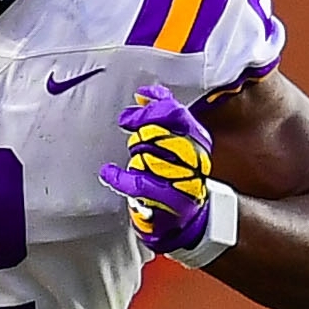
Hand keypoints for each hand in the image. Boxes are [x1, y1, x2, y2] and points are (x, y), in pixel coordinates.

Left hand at [99, 85, 214, 255]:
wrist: (187, 214)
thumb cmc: (178, 175)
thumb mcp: (176, 139)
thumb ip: (162, 115)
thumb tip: (145, 95)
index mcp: (198, 139)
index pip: (176, 113)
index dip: (152, 107)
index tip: (136, 106)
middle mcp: (195, 158)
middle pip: (160, 132)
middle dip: (139, 126)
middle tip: (129, 126)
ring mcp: (186, 180)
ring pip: (149, 156)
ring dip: (135, 154)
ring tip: (135, 156)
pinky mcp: (173, 201)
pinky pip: (141, 184)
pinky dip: (120, 178)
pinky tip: (110, 173)